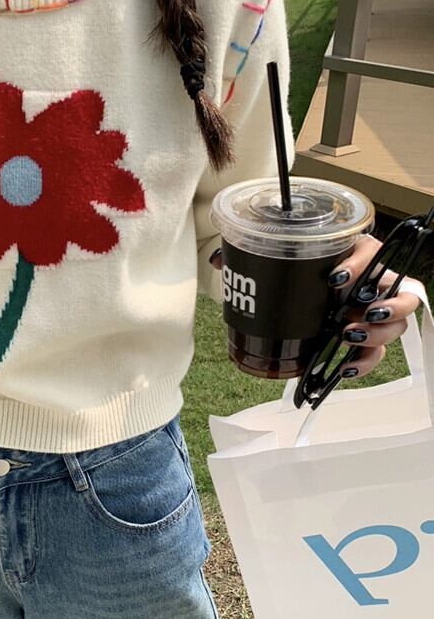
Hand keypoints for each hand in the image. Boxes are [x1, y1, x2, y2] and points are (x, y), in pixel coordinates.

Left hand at [208, 237, 422, 378]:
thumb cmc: (289, 279)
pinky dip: (365, 363)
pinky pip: (377, 354)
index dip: (360, 263)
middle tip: (354, 313)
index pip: (371, 250)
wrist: (290, 305)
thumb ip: (250, 258)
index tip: (334, 278)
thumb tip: (219, 260)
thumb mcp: (273, 265)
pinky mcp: (365, 340)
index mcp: (353, 257)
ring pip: (398, 322)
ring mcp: (372, 313)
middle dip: (386, 303)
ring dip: (380, 332)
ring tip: (349, 337)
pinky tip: (345, 368)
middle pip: (399, 289)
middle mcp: (371, 284)